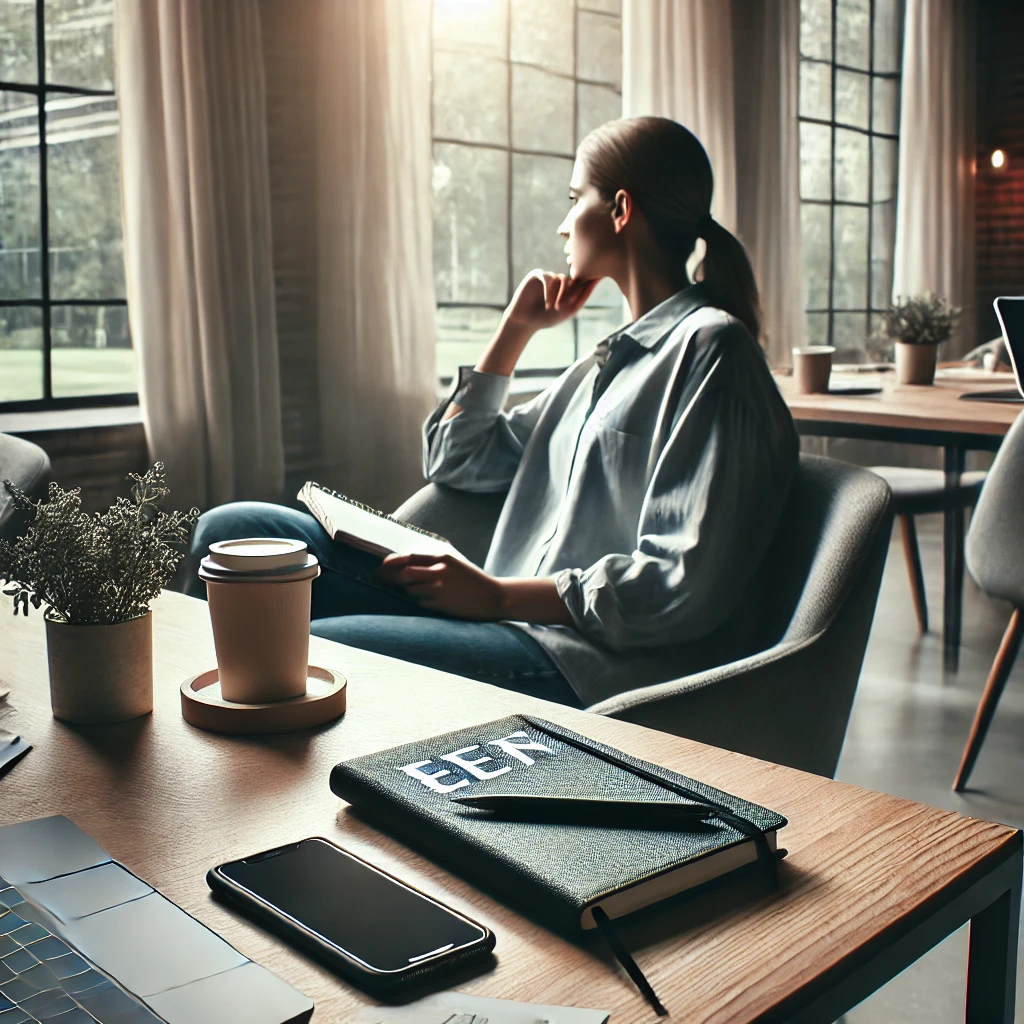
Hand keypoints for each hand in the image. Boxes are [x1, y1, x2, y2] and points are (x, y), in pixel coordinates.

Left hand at [377, 553, 505, 619]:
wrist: (495, 597)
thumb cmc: (472, 580)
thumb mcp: (454, 564)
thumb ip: (433, 562)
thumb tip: (405, 563)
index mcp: (443, 557)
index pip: (409, 557)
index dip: (391, 563)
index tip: (381, 567)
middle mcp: (440, 571)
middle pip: (405, 573)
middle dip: (390, 578)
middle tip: (380, 581)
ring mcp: (441, 589)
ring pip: (412, 590)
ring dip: (410, 591)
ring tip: (420, 591)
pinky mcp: (443, 604)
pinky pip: (422, 603)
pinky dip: (422, 602)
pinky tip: (433, 601)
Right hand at [503, 270, 598, 333]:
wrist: (524, 321)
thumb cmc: (545, 319)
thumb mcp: (566, 312)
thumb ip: (579, 299)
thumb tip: (592, 285)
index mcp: (568, 288)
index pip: (580, 284)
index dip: (580, 294)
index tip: (573, 306)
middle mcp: (559, 281)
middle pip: (572, 280)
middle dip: (570, 294)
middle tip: (563, 308)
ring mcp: (549, 277)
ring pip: (561, 279)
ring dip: (559, 294)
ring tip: (554, 309)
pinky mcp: (537, 275)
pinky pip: (548, 278)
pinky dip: (550, 291)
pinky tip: (548, 304)